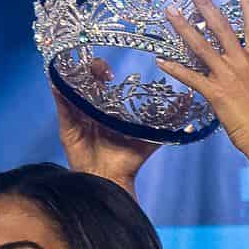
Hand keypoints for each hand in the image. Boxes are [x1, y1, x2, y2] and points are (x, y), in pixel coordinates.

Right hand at [53, 59, 162, 189]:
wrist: (111, 181)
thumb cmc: (128, 162)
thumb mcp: (150, 137)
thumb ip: (168, 122)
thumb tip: (191, 107)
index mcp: (105, 110)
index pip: (100, 83)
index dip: (102, 71)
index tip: (112, 72)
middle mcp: (89, 110)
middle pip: (85, 81)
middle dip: (91, 69)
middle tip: (102, 69)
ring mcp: (76, 116)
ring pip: (71, 88)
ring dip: (75, 74)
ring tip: (84, 67)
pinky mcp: (66, 126)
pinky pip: (60, 104)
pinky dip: (57, 89)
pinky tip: (58, 78)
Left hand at [155, 0, 248, 156]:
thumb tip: (241, 74)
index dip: (248, 5)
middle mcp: (243, 62)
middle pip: (222, 26)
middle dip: (205, 4)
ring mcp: (229, 76)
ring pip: (201, 45)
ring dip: (183, 27)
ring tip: (170, 11)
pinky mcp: (217, 93)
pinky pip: (191, 77)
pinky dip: (175, 68)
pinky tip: (161, 60)